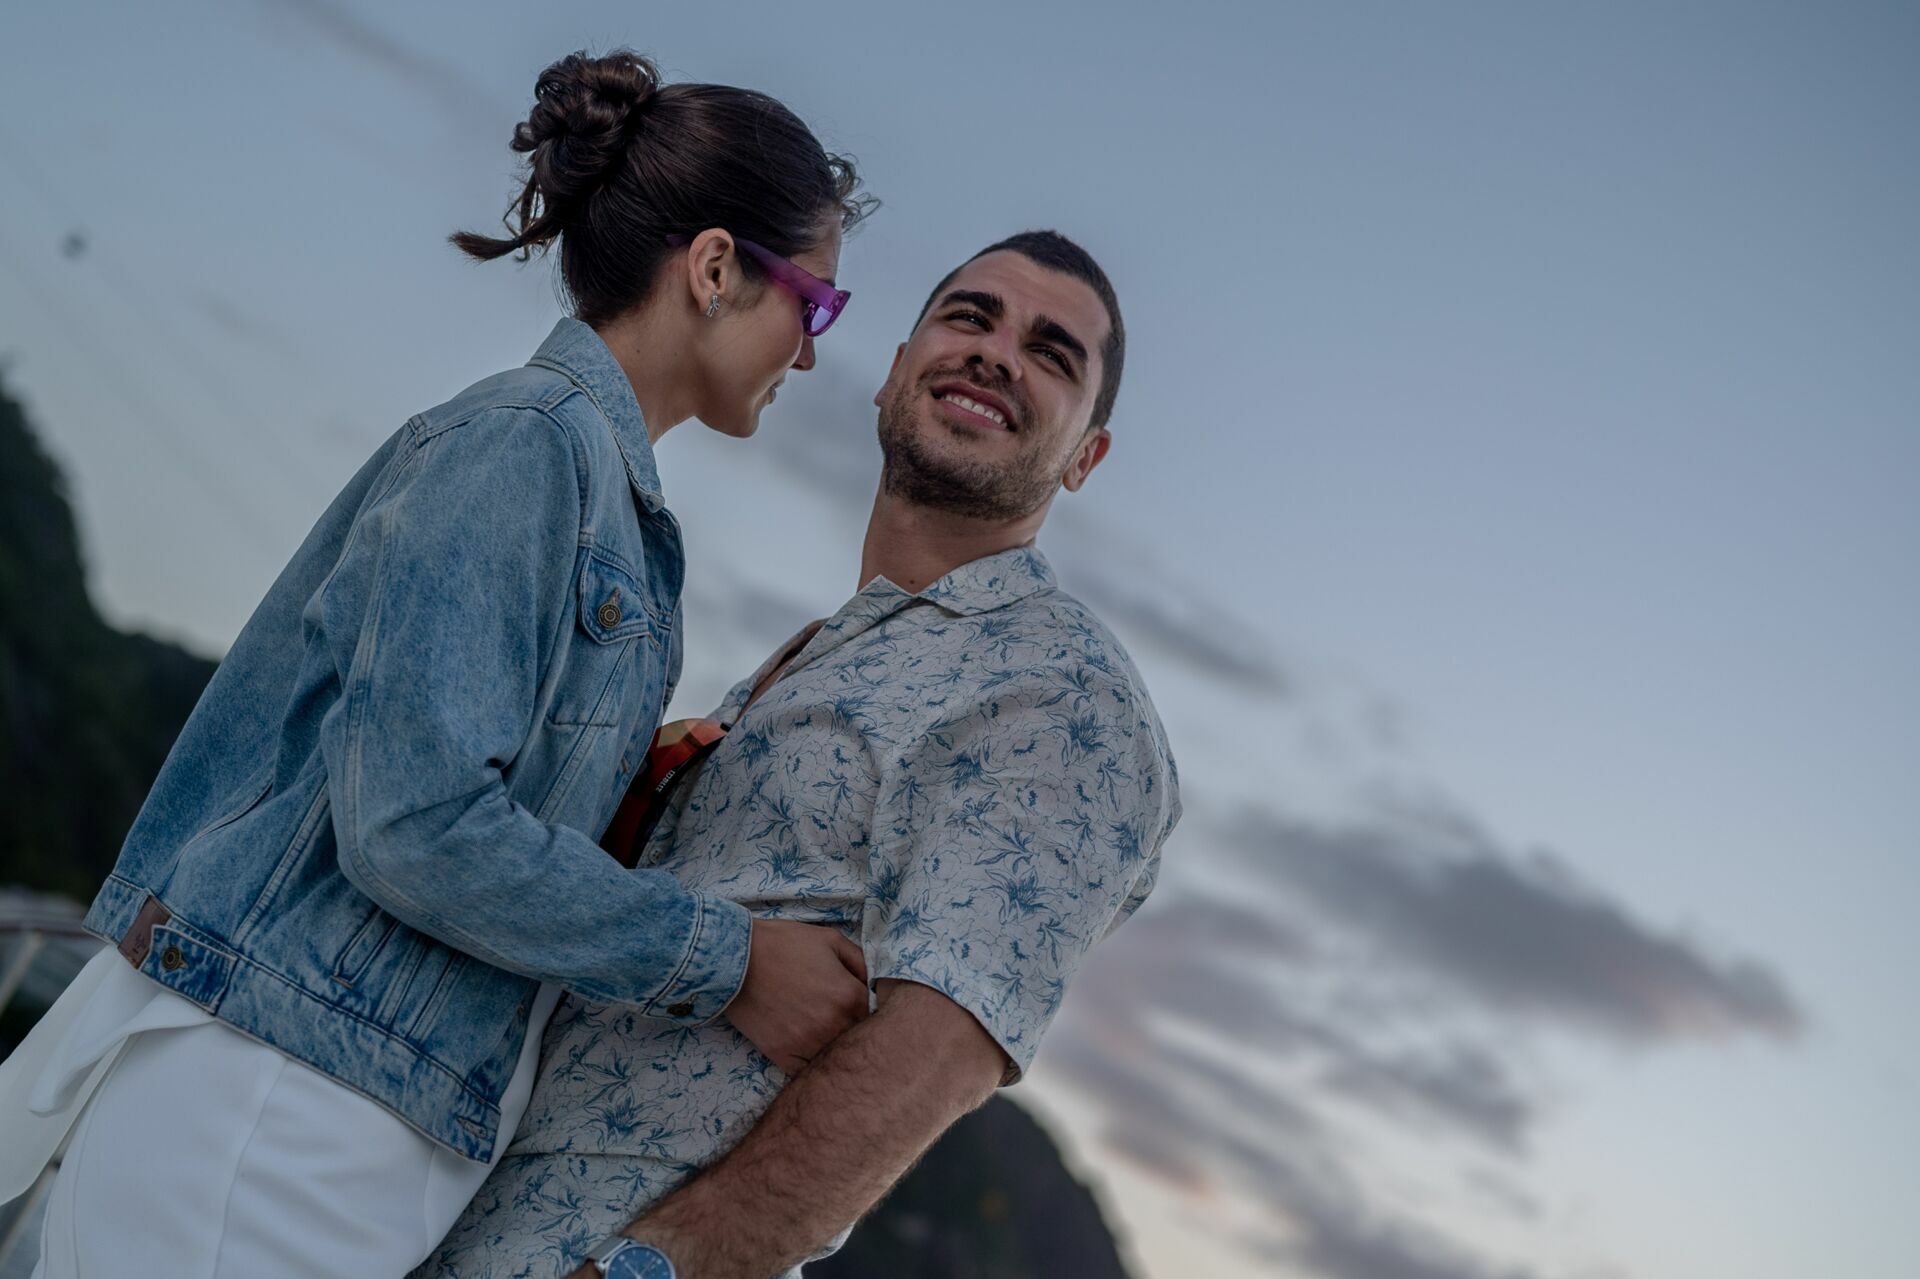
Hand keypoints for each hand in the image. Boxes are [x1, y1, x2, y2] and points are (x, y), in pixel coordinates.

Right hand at [724, 919, 869, 1074]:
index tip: (852, 1002)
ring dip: (831, 1046)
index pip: (874, 1014)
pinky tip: (804, 1045)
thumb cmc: (784, 944)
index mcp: (849, 997)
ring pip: (834, 1057)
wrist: (735, 959)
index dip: (864, 1008)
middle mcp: (834, 1025)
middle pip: (856, 1038)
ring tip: (818, 1030)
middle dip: (851, 1028)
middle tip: (834, 1016)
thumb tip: (874, 984)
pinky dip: (809, 1062)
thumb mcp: (831, 939)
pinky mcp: (783, 1056)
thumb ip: (861, 962)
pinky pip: (807, 1070)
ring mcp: (808, 1044)